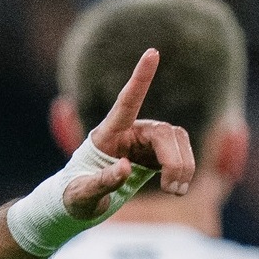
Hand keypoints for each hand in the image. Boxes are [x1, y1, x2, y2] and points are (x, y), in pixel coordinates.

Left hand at [65, 48, 193, 218]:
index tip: (152, 52)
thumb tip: (125, 167)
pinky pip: (181, 152)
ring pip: (177, 140)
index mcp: (106, 134)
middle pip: (163, 132)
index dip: (140, 78)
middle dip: (173, 159)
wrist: (80, 205)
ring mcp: (144, 140)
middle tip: (172, 188)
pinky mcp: (155, 153)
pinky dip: (185, 169)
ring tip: (175, 191)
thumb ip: (101, 182)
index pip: (126, 102)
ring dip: (183, 165)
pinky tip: (178, 187)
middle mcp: (129, 131)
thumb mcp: (81, 194)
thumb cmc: (74, 198)